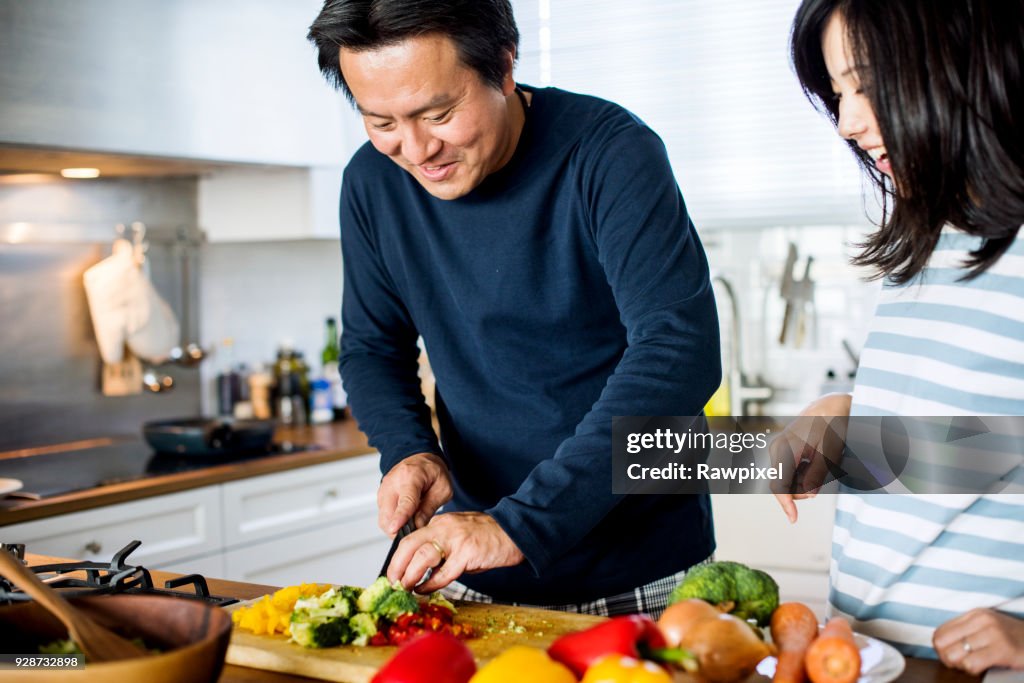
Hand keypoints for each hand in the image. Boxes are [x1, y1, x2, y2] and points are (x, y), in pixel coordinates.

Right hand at [378, 452, 452, 535]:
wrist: (419, 458)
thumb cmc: (433, 472)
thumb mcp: (442, 488)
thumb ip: (430, 507)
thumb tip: (418, 526)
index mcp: (411, 476)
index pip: (405, 501)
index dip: (400, 517)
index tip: (395, 529)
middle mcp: (392, 482)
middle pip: (388, 514)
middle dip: (399, 529)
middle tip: (415, 533)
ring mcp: (384, 489)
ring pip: (383, 519)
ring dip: (395, 527)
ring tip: (412, 525)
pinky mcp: (380, 496)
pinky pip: (383, 516)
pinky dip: (393, 522)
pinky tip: (405, 519)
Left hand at [386, 512, 524, 592]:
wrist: (514, 532)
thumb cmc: (488, 537)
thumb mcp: (458, 535)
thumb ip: (442, 548)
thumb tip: (424, 570)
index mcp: (440, 523)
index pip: (410, 538)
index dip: (398, 558)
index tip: (393, 573)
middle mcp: (444, 528)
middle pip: (409, 544)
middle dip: (397, 565)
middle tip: (393, 582)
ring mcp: (456, 540)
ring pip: (423, 557)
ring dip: (410, 575)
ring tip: (406, 587)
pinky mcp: (467, 553)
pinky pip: (444, 573)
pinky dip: (431, 584)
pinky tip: (425, 589)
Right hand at [770, 393, 850, 522]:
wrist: (830, 406)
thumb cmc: (831, 426)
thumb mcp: (829, 451)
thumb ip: (817, 475)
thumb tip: (808, 496)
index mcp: (784, 449)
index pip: (779, 485)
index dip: (786, 504)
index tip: (793, 519)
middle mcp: (777, 450)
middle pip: (783, 484)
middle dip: (802, 491)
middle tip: (825, 477)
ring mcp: (779, 450)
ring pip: (788, 479)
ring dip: (806, 482)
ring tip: (824, 465)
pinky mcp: (784, 451)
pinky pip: (791, 472)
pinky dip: (805, 474)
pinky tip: (818, 461)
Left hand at [934, 609, 1023, 673]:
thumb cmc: (1013, 639)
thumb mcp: (988, 628)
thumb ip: (966, 631)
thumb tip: (940, 645)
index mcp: (975, 614)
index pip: (939, 632)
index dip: (940, 649)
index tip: (950, 656)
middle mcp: (981, 620)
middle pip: (942, 643)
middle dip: (947, 658)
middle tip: (960, 664)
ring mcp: (992, 634)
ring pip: (955, 655)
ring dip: (961, 665)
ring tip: (972, 665)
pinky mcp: (1003, 649)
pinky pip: (972, 663)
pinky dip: (972, 669)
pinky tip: (982, 667)